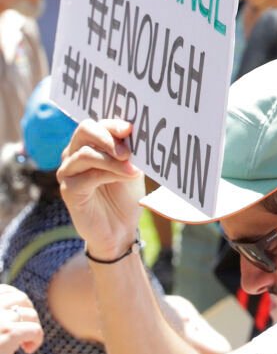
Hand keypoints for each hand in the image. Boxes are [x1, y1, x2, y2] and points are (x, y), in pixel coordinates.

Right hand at [0, 287, 42, 353]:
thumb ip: (0, 314)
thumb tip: (23, 303)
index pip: (6, 291)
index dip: (17, 303)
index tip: (17, 320)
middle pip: (22, 300)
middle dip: (28, 315)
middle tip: (22, 334)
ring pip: (31, 315)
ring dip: (33, 328)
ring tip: (23, 345)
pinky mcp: (8, 332)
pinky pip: (35, 329)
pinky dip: (37, 340)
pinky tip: (28, 350)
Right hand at [56, 119, 143, 258]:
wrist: (120, 228)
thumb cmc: (125, 194)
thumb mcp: (131, 165)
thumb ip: (129, 148)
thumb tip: (132, 130)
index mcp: (90, 143)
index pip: (98, 124)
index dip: (114, 124)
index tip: (130, 130)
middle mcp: (74, 153)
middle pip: (84, 130)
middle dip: (108, 136)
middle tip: (127, 151)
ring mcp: (68, 171)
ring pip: (86, 153)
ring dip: (113, 160)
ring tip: (132, 170)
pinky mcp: (68, 189)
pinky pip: (87, 175)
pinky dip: (109, 174)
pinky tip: (126, 177)